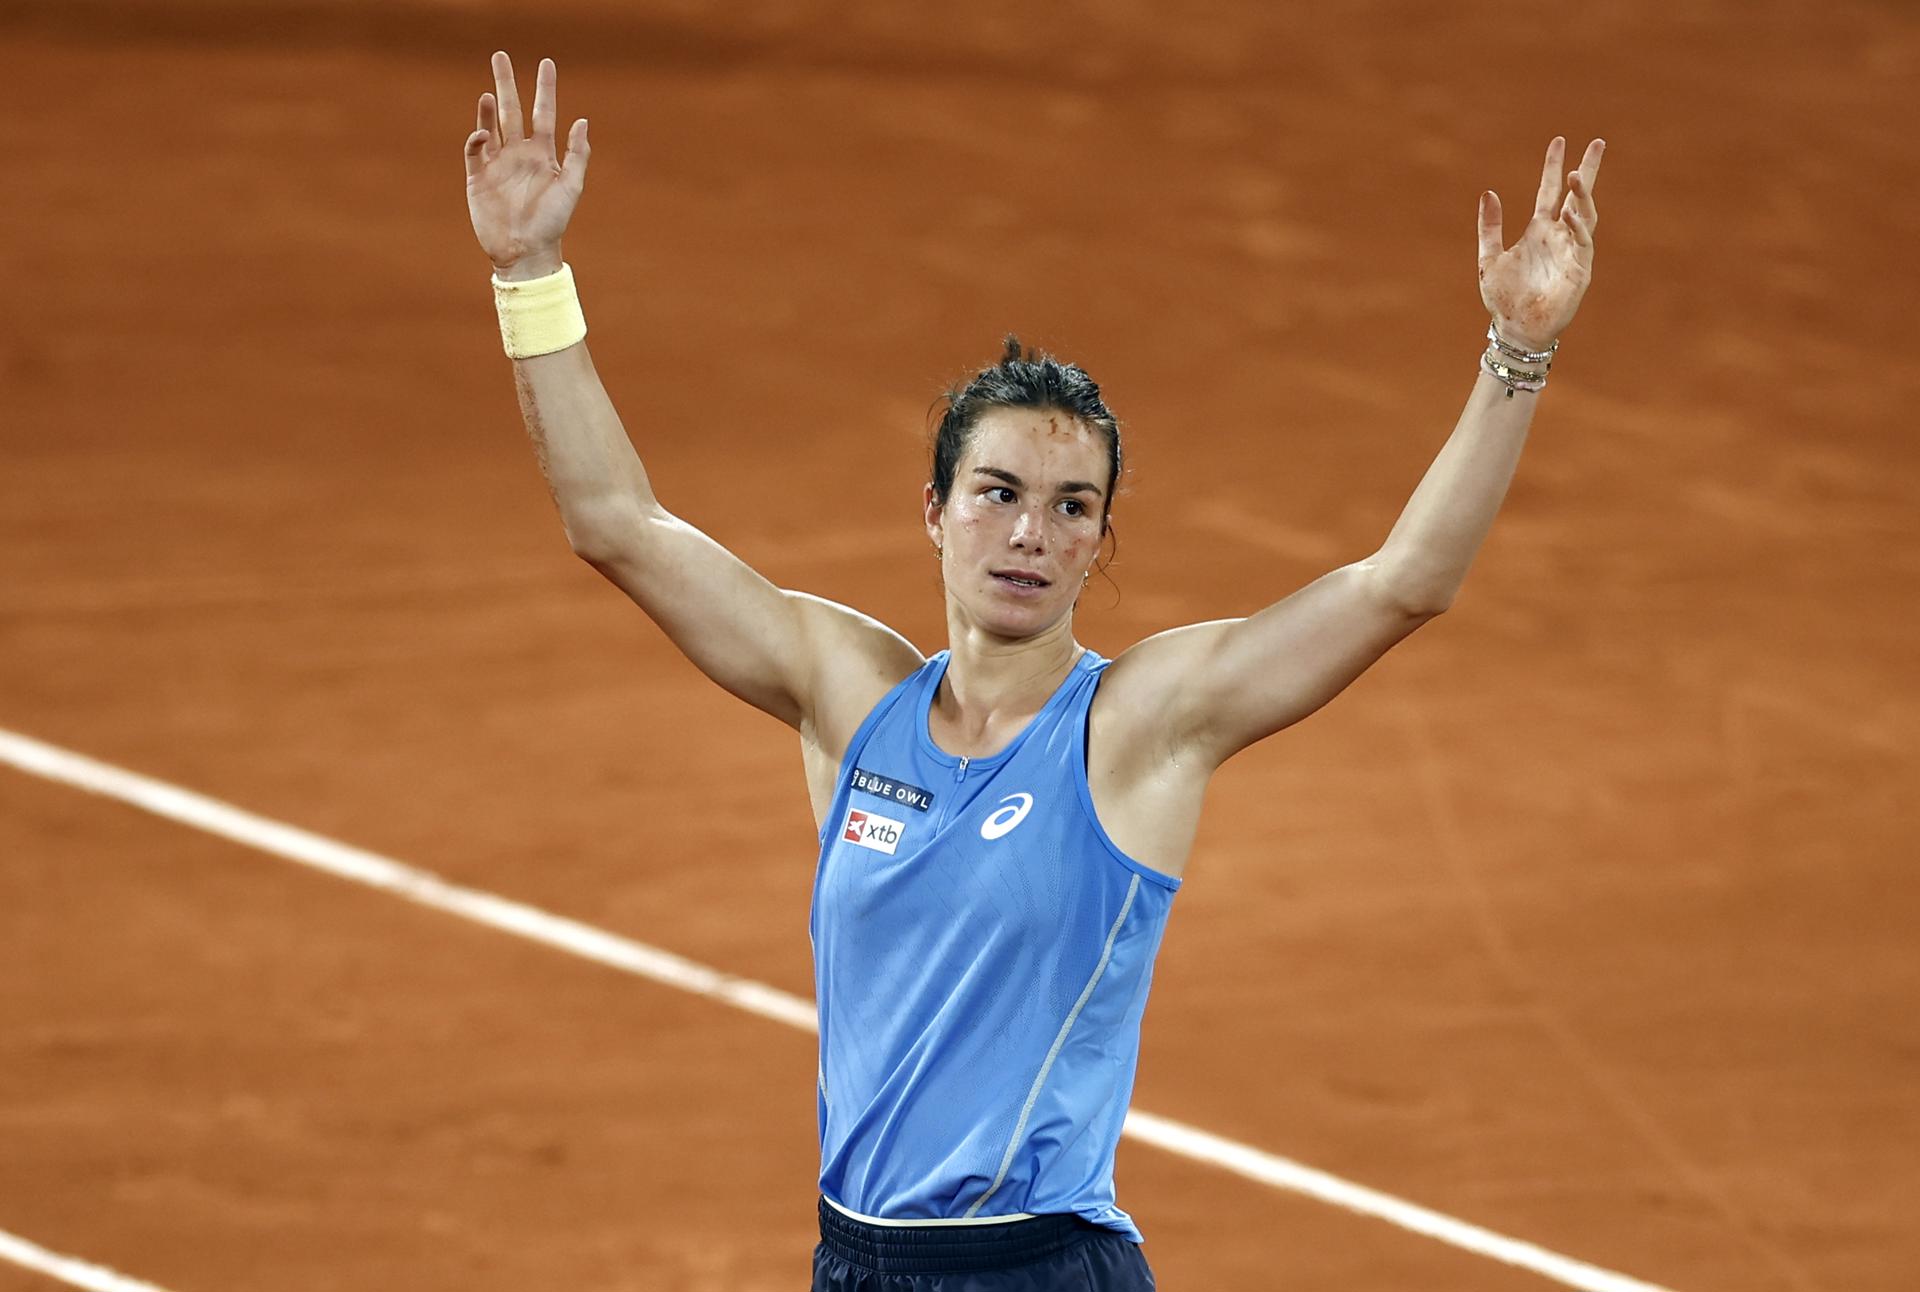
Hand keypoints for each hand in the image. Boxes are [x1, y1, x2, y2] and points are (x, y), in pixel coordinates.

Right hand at [464, 52, 589, 278]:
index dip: (545, 89)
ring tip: (488, 88)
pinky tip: (482, 131)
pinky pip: (474, 151)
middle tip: (501, 56)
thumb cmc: (552, 222)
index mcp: (543, 155)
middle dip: (507, 84)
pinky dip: (476, 137)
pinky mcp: (477, 178)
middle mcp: (519, 154)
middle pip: (512, 111)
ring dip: (488, 106)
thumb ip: (578, 155)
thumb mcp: (571, 188)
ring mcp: (497, 164)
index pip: (544, 113)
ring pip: (490, 126)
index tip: (547, 63)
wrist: (526, 251)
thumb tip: (582, 121)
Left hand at [1476, 137, 1604, 350]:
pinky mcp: (1579, 270)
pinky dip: (1577, 226)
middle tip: (1597, 143)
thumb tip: (1488, 192)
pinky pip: (1582, 243)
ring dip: (1582, 195)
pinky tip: (1570, 212)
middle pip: (1577, 196)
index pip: (1549, 192)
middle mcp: (1558, 237)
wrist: (1514, 330)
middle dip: (1587, 171)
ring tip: (1577, 174)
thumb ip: (1489, 227)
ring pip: (1584, 215)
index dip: (1554, 167)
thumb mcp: (1489, 258)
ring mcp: (1571, 251)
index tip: (1559, 141)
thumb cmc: (1504, 298)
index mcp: (1538, 231)